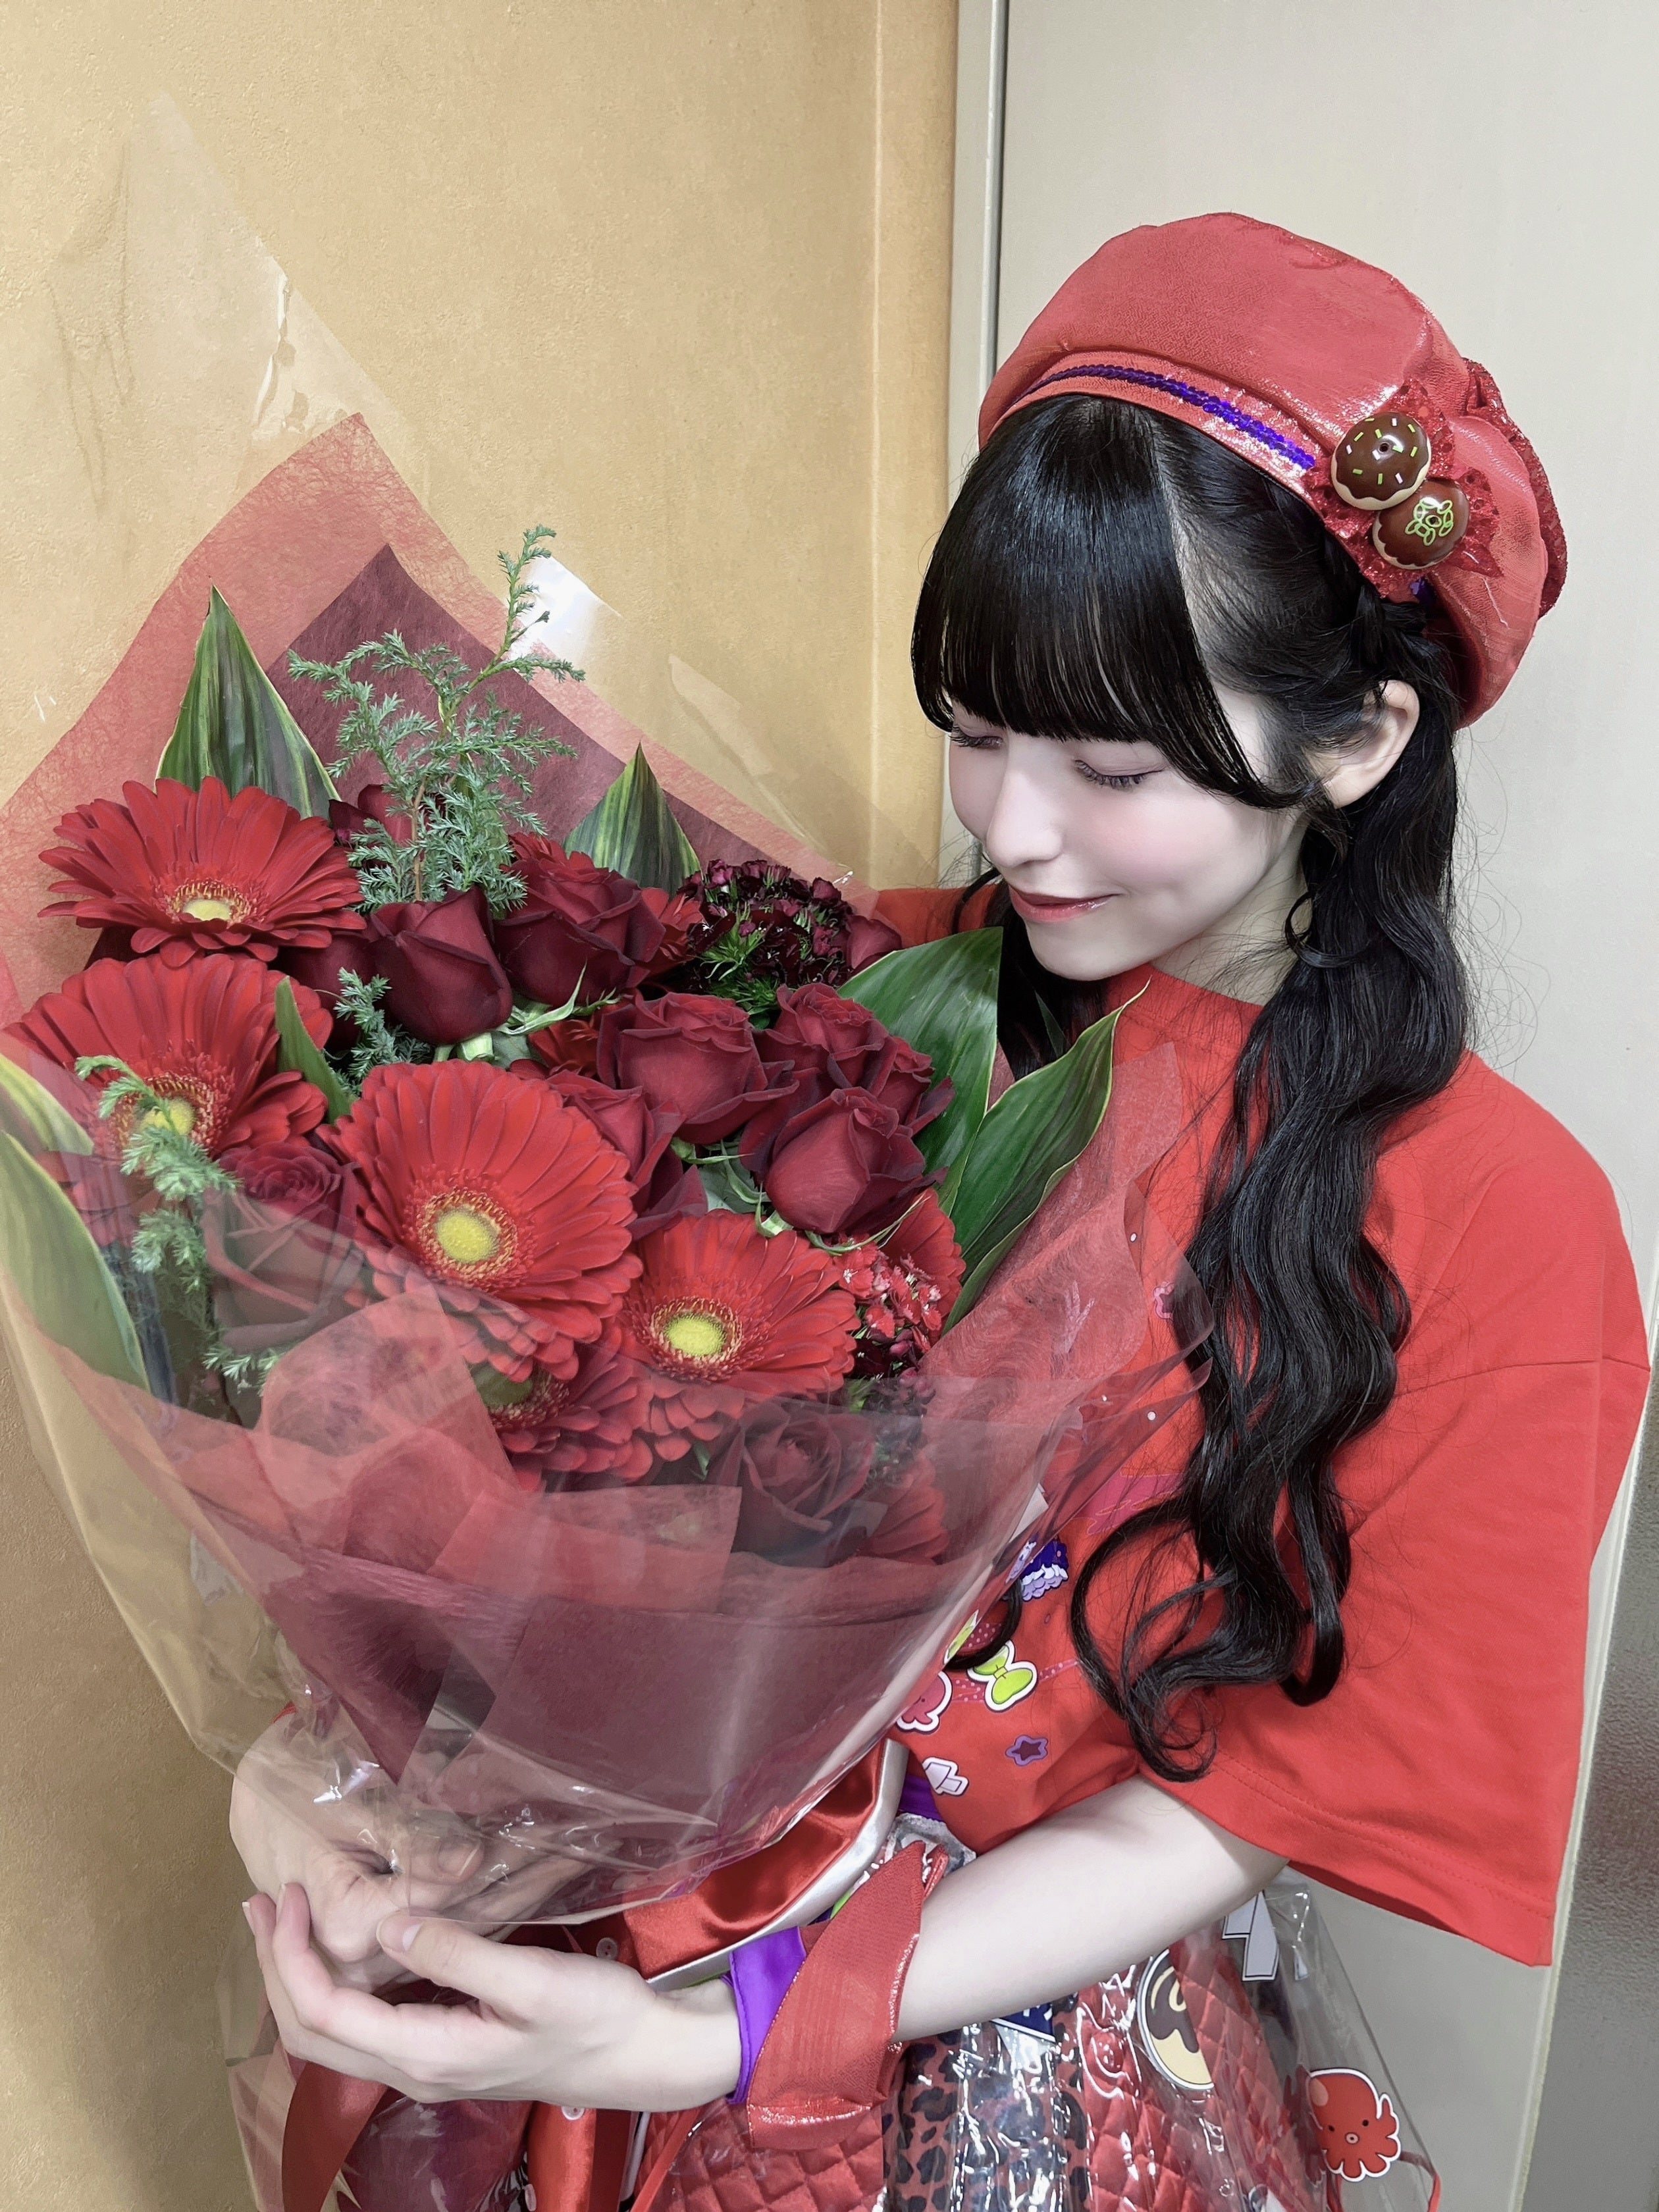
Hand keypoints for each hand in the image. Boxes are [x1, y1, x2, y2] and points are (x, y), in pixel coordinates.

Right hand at [230, 1722, 585, 1988]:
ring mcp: (372, 1960)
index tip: (567, 1842)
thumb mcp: (348, 1806)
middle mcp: (363, 1959)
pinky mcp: (383, 1948)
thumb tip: (471, 1863)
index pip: (452, 1908)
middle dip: (527, 1889)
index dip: (512, 1875)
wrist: (256, 1802)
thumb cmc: (295, 1789)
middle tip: (583, 1852)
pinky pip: (446, 1933)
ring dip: (515, 1897)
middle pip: (463, 1930)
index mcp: (352, 1928)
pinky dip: (490, 1905)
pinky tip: (531, 1879)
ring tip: (571, 1860)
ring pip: (459, 1935)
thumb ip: (409, 1841)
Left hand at [246, 1885, 741, 2111]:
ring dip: (299, 1978)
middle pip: (311, 2034)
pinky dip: (334, 1987)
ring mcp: (430, 2066)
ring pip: (333, 2035)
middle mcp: (415, 2070)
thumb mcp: (531, 1979)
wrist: (644, 2056)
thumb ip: (456, 1953)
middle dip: (275, 1968)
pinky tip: (344, 1951)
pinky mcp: (447, 2051)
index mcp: (425, 2054)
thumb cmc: (595, 2015)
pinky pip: (364, 2027)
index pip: (323, 2014)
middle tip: (261, 1903)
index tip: (289, 1894)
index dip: (290, 1956)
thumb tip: (384, 1927)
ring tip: (285, 1921)